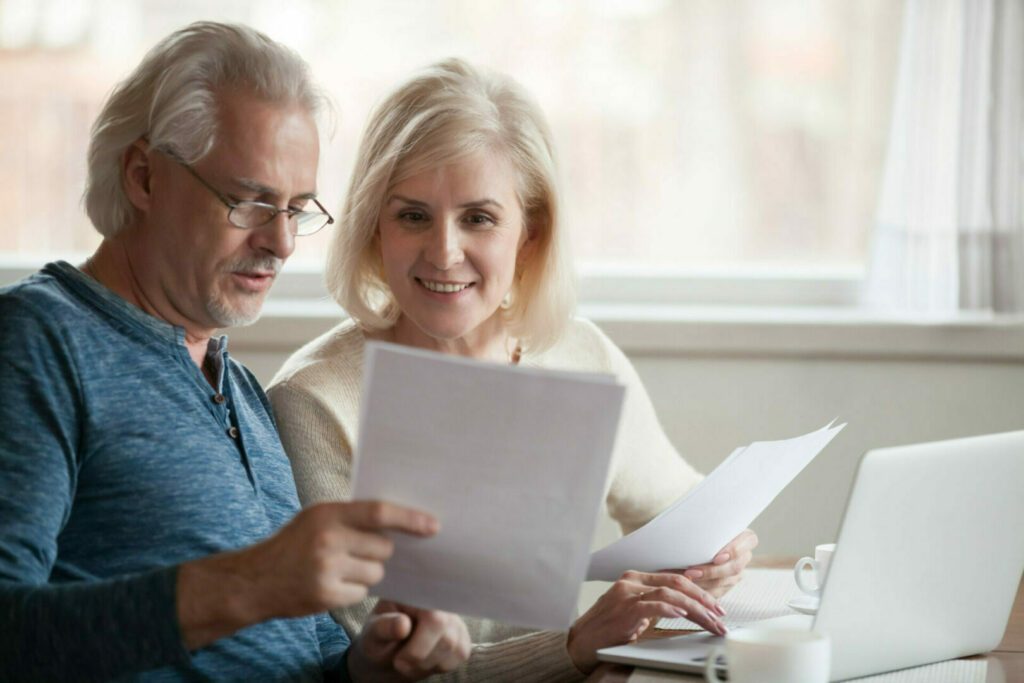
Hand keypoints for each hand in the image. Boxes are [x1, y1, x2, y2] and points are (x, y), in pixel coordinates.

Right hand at [176, 500, 437, 649]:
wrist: (255, 580)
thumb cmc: (293, 544)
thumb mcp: (316, 518)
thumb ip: (351, 516)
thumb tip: (400, 519)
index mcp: (328, 514)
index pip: (379, 512)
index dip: (410, 518)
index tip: (433, 526)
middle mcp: (328, 539)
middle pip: (383, 548)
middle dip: (379, 552)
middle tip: (357, 551)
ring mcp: (326, 569)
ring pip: (376, 573)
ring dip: (366, 573)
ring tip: (340, 568)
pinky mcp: (326, 596)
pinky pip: (361, 593)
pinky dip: (353, 591)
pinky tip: (332, 584)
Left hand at [348, 601, 470, 680]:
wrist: (388, 654)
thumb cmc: (379, 638)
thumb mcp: (373, 633)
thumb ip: (384, 627)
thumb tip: (403, 624)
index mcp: (416, 592)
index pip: (434, 618)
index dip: (419, 646)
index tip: (399, 660)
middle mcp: (441, 600)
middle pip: (447, 638)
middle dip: (421, 658)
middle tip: (400, 663)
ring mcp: (454, 618)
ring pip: (455, 649)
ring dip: (429, 664)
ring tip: (410, 660)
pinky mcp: (462, 635)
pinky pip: (460, 655)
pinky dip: (440, 665)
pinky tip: (425, 659)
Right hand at [566, 570, 726, 672]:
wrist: (581, 641)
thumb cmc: (608, 629)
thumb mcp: (634, 612)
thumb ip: (654, 605)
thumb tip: (682, 609)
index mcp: (635, 579)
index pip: (673, 579)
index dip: (697, 590)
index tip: (714, 604)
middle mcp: (632, 581)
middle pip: (676, 583)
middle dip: (703, 599)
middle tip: (719, 614)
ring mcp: (628, 593)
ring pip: (671, 594)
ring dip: (696, 609)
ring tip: (710, 621)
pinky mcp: (625, 608)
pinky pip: (654, 604)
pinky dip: (672, 609)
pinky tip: (684, 616)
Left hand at [681, 529, 757, 596]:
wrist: (702, 539)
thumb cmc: (704, 525)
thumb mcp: (710, 523)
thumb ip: (709, 525)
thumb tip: (696, 524)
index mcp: (746, 537)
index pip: (747, 542)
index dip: (733, 551)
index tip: (716, 557)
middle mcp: (745, 556)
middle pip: (734, 567)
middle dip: (711, 571)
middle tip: (691, 572)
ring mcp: (738, 572)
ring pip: (726, 582)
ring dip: (704, 582)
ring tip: (686, 579)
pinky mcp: (728, 584)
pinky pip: (719, 592)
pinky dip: (704, 590)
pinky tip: (689, 587)